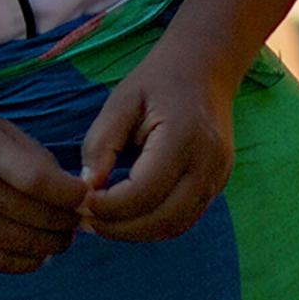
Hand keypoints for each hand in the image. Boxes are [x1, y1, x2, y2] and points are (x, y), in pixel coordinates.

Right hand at [0, 109, 85, 272]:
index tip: (83, 194)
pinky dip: (31, 262)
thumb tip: (70, 188)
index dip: (71, 193)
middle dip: (68, 220)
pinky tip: (38, 250)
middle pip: (39, 217)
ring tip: (61, 234)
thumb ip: (31, 154)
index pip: (40, 180)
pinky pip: (5, 264)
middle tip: (77, 216)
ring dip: (55, 244)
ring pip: (28, 245)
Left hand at [75, 52, 234, 242]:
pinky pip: (185, 218)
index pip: (145, 191)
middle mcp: (208, 163)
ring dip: (137, 233)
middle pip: (163, 218)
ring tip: (102, 223)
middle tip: (86, 221)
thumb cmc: (158, 80)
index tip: (81, 203)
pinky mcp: (218, 184)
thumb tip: (87, 188)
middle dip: (120, 228)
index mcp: (183, 138)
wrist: (205, 67)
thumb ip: (102, 144)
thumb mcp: (121, 101)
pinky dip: (154, 226)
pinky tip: (127, 217)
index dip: (110, 207)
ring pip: (176, 226)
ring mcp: (218, 177)